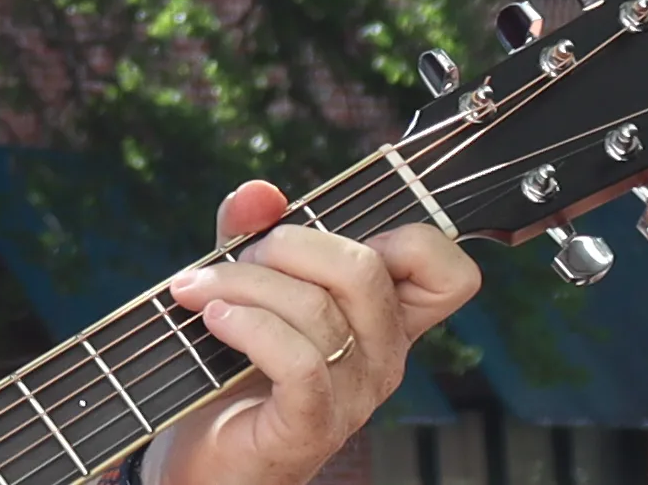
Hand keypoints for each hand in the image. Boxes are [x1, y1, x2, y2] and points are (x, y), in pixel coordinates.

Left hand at [138, 180, 478, 484]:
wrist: (201, 456)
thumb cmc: (231, 370)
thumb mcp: (245, 288)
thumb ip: (251, 234)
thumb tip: (259, 192)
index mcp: (382, 320)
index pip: (449, 273)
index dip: (411, 237)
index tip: (336, 230)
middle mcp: (382, 358)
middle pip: (365, 269)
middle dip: (285, 246)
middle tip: (234, 263)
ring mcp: (353, 397)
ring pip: (318, 310)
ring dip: (242, 285)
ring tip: (199, 294)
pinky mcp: (312, 425)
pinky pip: (299, 361)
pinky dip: (249, 327)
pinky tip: (213, 321)